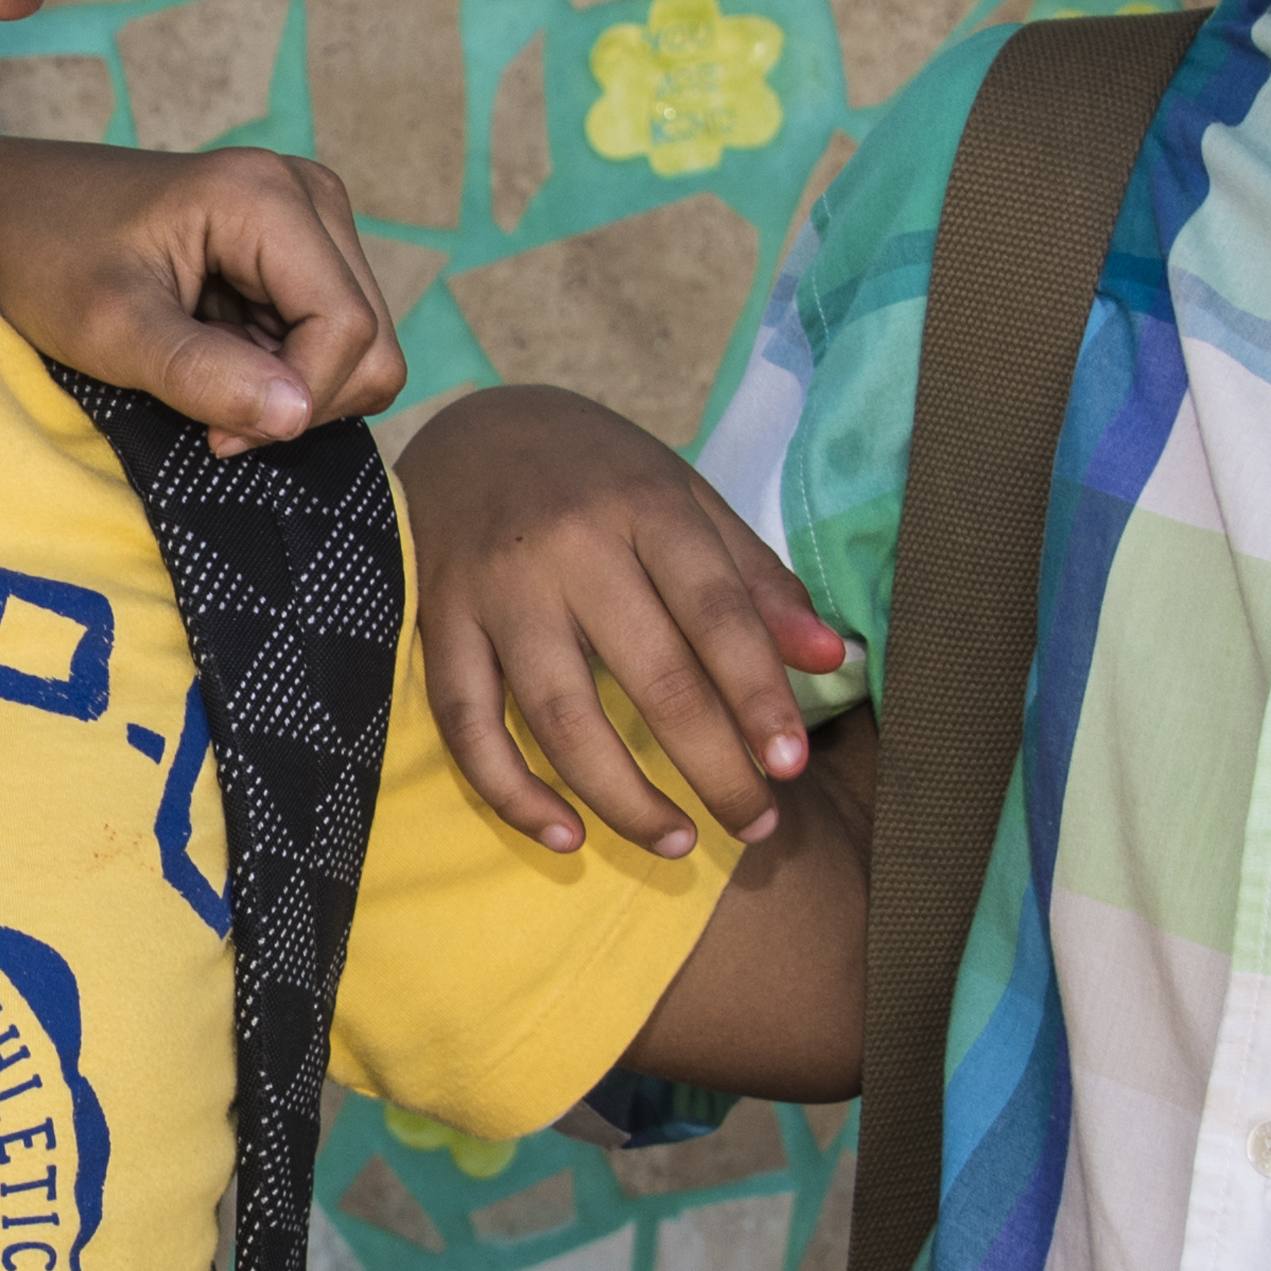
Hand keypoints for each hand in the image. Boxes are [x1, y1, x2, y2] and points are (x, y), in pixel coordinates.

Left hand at [0, 136, 408, 450]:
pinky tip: (209, 354)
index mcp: (269, 197)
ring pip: (356, 344)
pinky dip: (274, 368)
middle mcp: (308, 193)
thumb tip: (298, 417)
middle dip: (299, 397)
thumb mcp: (112, 330)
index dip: (297, 402)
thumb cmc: (41, 258)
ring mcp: (306, 217)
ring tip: (199, 375)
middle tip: (209, 415)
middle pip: (370, 339)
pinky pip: (324, 335)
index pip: (349, 330)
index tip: (215, 435)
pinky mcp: (294, 245)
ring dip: (284, 386)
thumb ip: (205, 376)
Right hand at [404, 385, 853, 858]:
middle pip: (651, 677)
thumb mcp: (686, 499)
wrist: (466, 428)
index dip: (758, 694)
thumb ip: (757, 580)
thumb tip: (831, 660)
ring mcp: (496, 589)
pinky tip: (564, 835)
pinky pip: (468, 724)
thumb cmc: (598, 475)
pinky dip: (512, 791)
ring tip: (678, 842)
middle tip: (757, 825)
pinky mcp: (439, 623)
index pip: (715, 612)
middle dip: (713, 767)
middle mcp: (569, 547)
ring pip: (559, 717)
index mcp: (644, 503)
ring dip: (623, 797)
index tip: (792, 766)